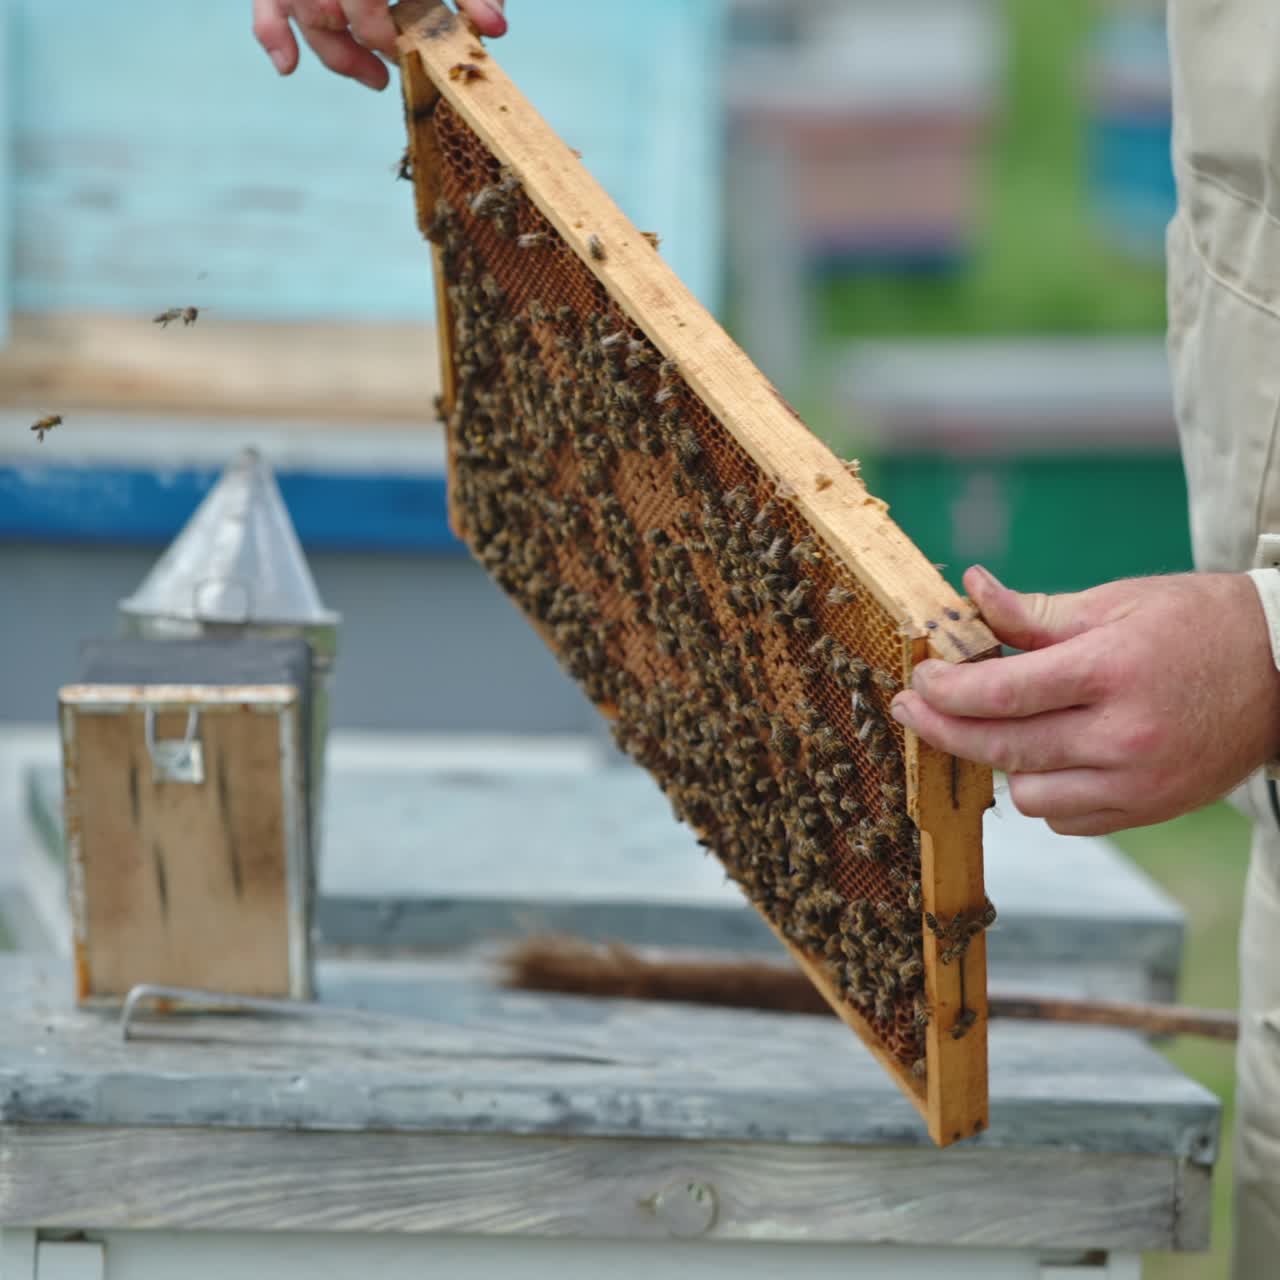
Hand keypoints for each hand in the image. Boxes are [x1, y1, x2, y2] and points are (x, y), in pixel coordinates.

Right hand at [253, 0, 507, 89]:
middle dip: (357, 49)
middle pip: (320, 8)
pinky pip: (267, 3)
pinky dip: (273, 33)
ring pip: (297, 10)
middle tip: (392, 72)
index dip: (379, 31)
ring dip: (333, 53)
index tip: (405, 52)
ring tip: (373, 78)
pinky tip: (287, 65)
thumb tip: (495, 30)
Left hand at [889, 566, 1279, 835]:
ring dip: (1000, 764)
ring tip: (1000, 727)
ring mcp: (1139, 782)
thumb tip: (970, 590)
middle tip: (912, 709)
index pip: (1002, 693)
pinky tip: (1048, 755)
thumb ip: (1033, 612)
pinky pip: (1067, 820)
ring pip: (1028, 795)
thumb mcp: (1116, 602)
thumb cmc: (1198, 624)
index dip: (947, 691)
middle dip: (944, 730)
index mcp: (1111, 670)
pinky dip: (1044, 792)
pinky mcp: (1149, 810)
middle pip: (1002, 750)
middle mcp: (1124, 735)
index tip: (918, 681)